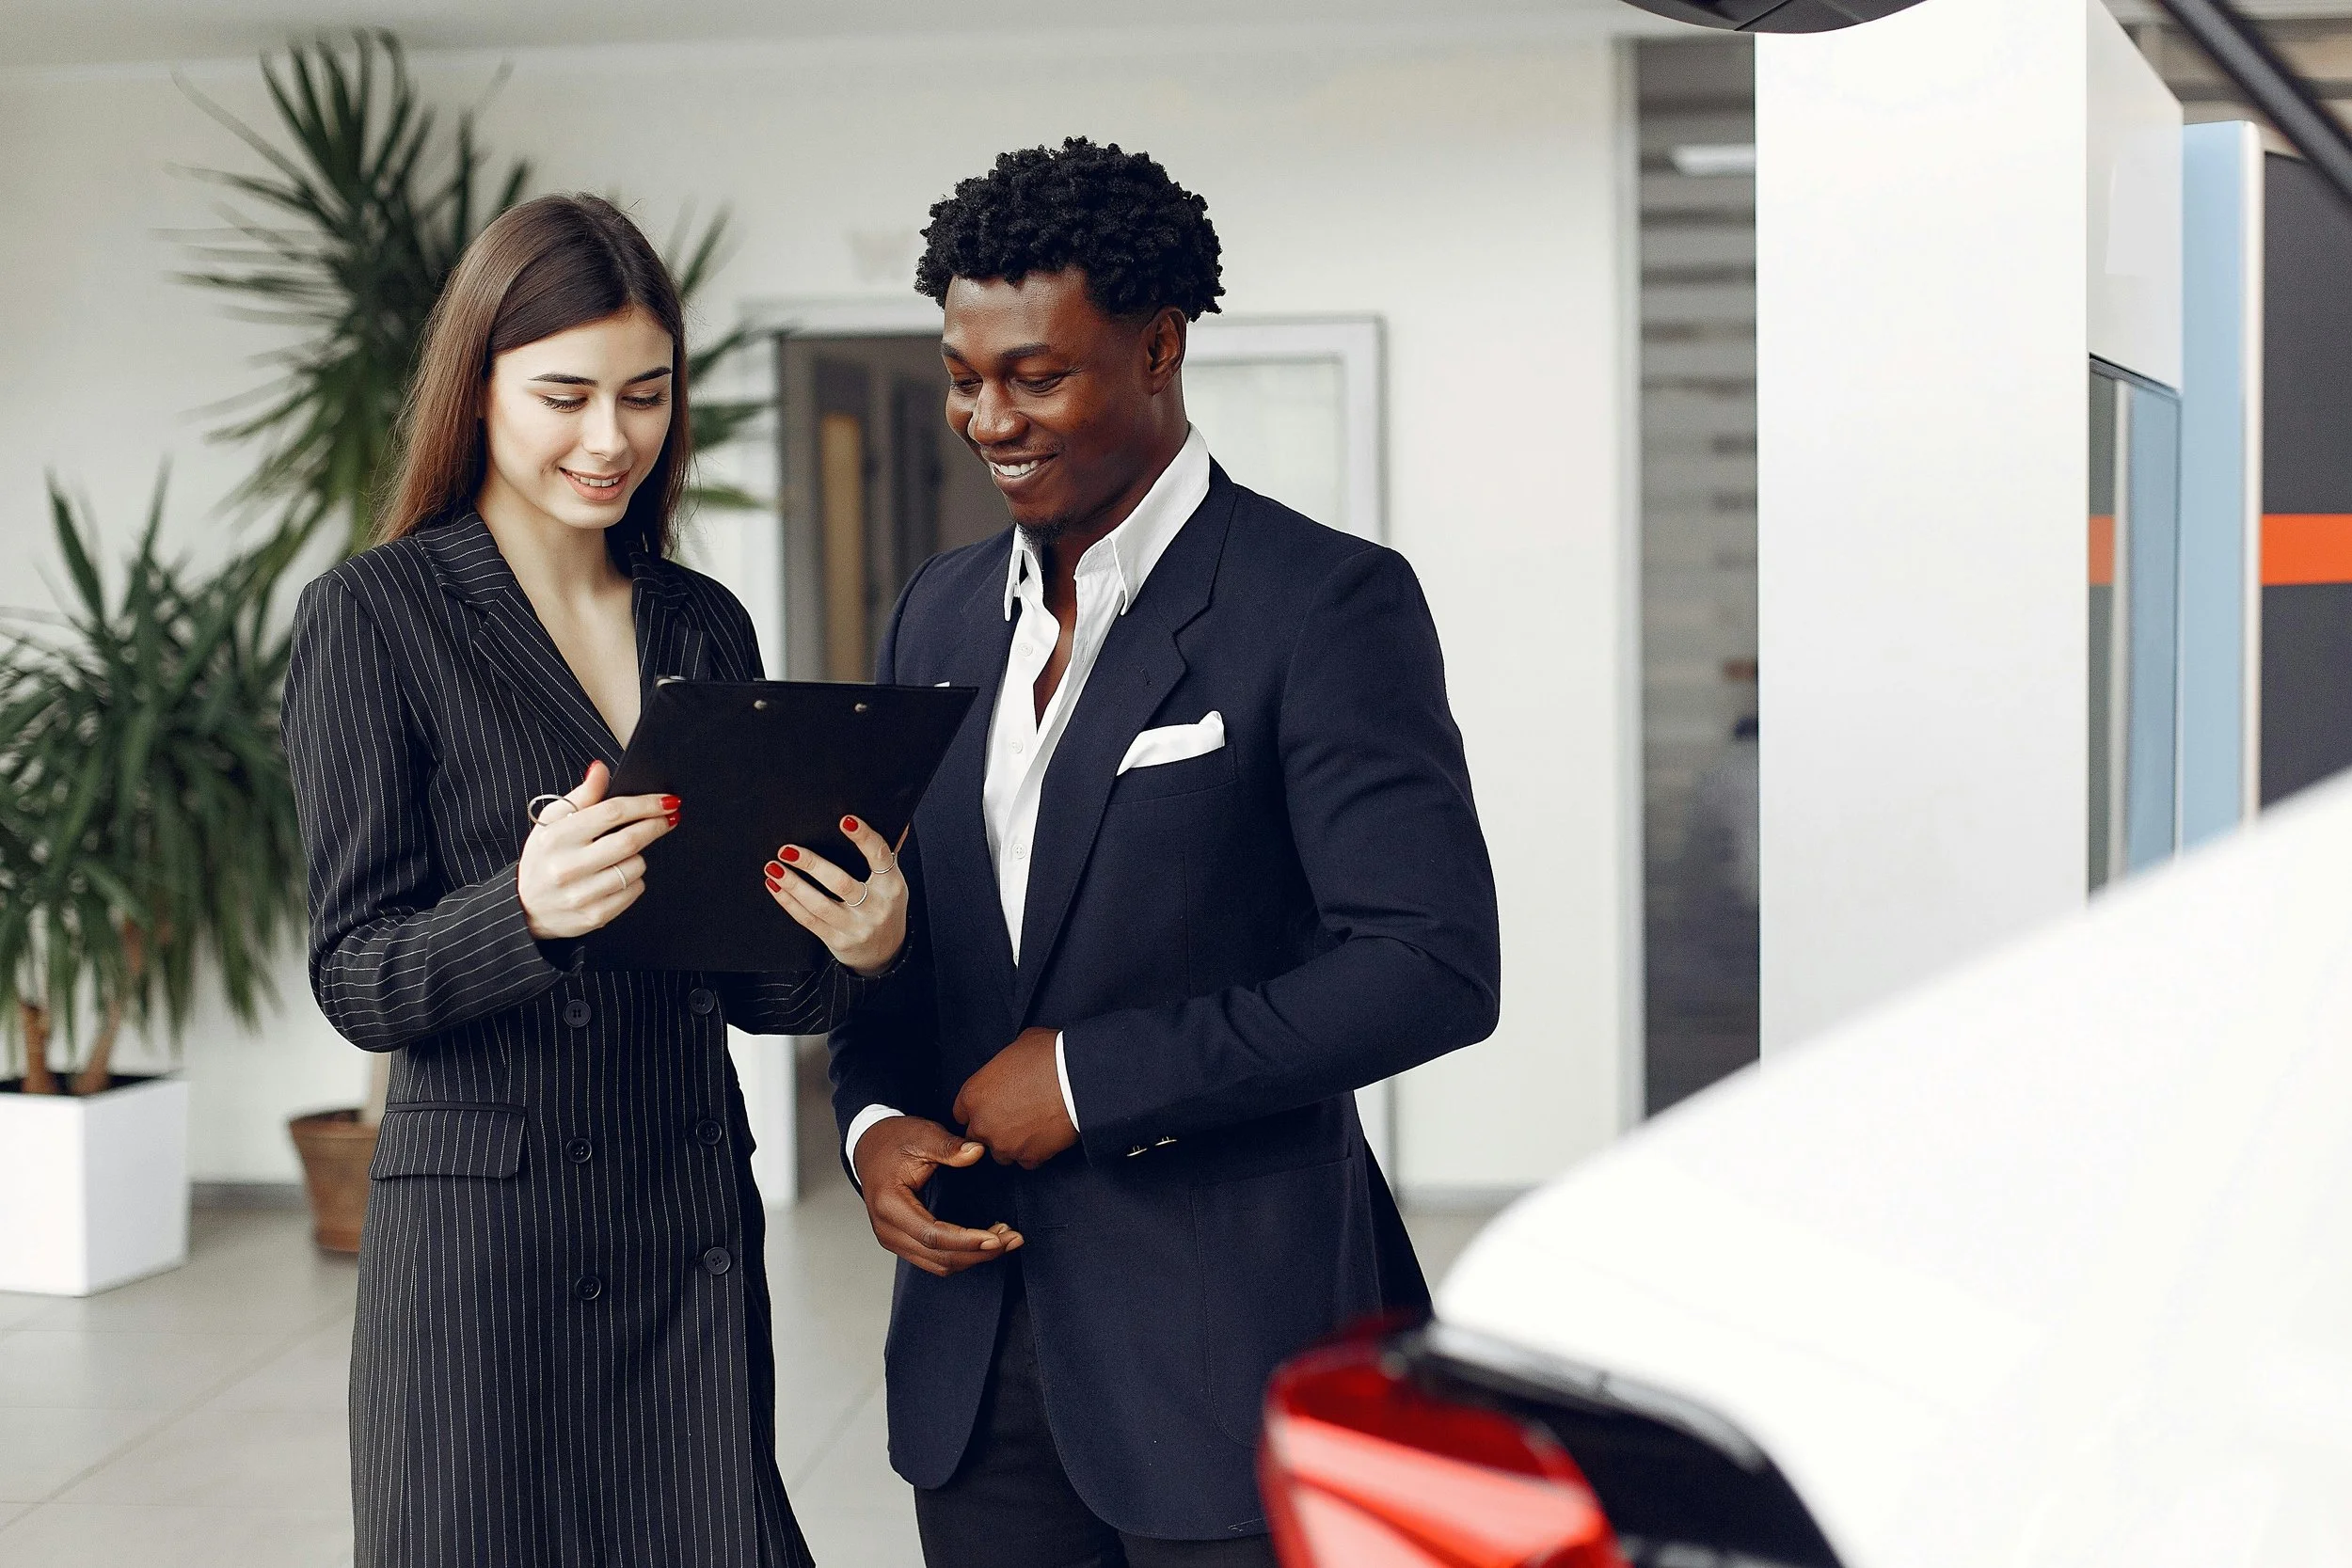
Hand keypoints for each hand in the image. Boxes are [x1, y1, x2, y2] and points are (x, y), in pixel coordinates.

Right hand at [518, 761, 678, 939]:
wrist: (525, 907)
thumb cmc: (544, 857)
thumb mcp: (552, 822)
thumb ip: (581, 796)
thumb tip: (601, 769)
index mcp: (557, 837)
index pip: (611, 813)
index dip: (645, 804)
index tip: (667, 801)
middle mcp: (567, 866)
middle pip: (629, 841)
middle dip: (656, 826)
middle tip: (669, 818)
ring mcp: (581, 894)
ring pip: (635, 867)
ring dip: (639, 856)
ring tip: (624, 854)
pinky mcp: (595, 916)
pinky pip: (633, 891)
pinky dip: (634, 880)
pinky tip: (618, 875)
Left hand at [764, 814, 908, 976]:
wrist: (884, 952)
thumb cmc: (884, 908)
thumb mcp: (892, 882)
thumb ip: (887, 854)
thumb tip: (897, 822)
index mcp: (891, 886)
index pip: (880, 856)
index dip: (864, 837)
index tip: (845, 820)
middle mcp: (875, 907)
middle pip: (841, 883)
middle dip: (811, 864)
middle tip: (787, 850)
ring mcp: (856, 927)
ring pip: (819, 904)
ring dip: (793, 885)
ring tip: (773, 868)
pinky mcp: (838, 941)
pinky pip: (809, 920)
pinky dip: (789, 903)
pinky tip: (776, 887)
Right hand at [851, 1115, 1023, 1276]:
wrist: (869, 1145)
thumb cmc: (893, 1140)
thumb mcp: (921, 1135)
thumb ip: (948, 1146)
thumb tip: (976, 1152)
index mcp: (889, 1204)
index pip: (932, 1235)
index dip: (966, 1240)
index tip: (997, 1237)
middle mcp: (887, 1229)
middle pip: (938, 1257)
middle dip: (979, 1252)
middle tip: (1013, 1238)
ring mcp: (893, 1239)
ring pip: (938, 1264)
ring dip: (974, 1256)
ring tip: (1005, 1238)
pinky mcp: (902, 1242)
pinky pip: (935, 1259)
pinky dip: (962, 1255)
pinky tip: (985, 1241)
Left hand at [954, 1027, 1078, 1169]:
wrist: (1078, 1079)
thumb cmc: (1049, 1057)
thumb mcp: (1017, 1046)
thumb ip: (1004, 1065)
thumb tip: (1012, 1065)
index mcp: (973, 1095)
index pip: (961, 1113)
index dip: (978, 1109)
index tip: (991, 1107)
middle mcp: (983, 1123)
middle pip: (977, 1137)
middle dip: (992, 1128)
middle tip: (1014, 1116)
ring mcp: (1005, 1144)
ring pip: (1001, 1153)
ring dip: (1012, 1143)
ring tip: (1031, 1127)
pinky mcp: (1029, 1157)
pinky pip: (1026, 1161)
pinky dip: (1034, 1151)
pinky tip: (1045, 1136)